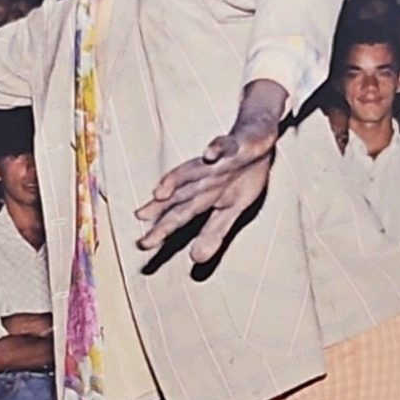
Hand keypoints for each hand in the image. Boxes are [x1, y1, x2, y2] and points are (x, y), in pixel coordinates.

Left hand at [136, 109, 280, 262]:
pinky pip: (225, 147)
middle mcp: (202, 179)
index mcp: (202, 196)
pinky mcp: (234, 146)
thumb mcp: (232, 209)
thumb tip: (196, 259)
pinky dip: (217, 150)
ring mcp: (217, 162)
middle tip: (140, 217)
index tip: (142, 245)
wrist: (259, 140)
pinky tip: (210, 155)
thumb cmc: (241, 175)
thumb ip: (213, 232)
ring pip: (193, 169)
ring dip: (176, 179)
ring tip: (160, 192)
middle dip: (159, 207)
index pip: (177, 216)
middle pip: (178, 195)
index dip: (161, 230)